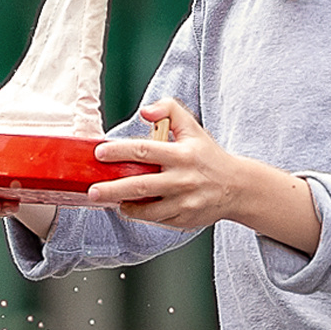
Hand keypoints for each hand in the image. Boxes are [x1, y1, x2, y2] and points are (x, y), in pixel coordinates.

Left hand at [88, 100, 318, 252]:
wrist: (238, 187)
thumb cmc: (209, 156)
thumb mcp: (193, 127)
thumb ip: (169, 109)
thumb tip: (145, 112)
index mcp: (182, 154)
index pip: (145, 151)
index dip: (120, 152)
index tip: (99, 153)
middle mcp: (183, 179)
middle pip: (141, 185)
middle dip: (112, 189)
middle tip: (92, 190)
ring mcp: (184, 202)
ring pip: (147, 209)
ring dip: (125, 206)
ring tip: (109, 201)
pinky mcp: (184, 219)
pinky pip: (157, 219)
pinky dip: (141, 214)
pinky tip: (129, 208)